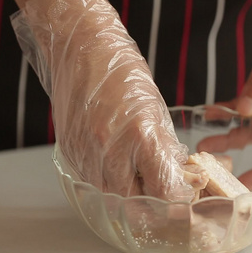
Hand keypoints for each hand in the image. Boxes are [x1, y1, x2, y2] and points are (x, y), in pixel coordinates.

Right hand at [12, 0, 205, 200]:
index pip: (162, 191)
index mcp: (141, 136)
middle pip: (134, 202)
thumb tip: (174, 176)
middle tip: (160, 190)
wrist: (82, 50)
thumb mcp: (156, 110)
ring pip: (110, 196)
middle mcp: (110, 150)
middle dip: (151, 201)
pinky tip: (114, 163)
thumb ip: (164, 148)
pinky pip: (91, 181)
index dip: (175, 200)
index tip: (181, 197)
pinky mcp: (70, 152)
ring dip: (127, 193)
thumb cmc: (123, 73)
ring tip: (137, 175)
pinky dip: (106, 180)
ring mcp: (86, 153)